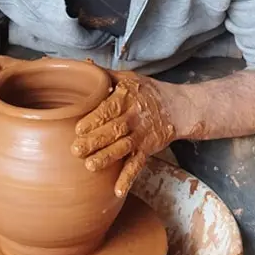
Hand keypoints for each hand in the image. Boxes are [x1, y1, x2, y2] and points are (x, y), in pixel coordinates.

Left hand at [72, 72, 176, 197]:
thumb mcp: (128, 78)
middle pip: (113, 130)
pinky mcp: (147, 150)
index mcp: (127, 98)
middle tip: (76, 150)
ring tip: (90, 166)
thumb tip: (81, 63)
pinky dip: (128, 179)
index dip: (94, 119)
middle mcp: (134, 117)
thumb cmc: (146, 91)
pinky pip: (137, 166)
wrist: (178, 108)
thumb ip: (104, 74)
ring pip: (123, 148)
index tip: (78, 128)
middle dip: (95, 141)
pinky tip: (117, 191)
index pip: (109, 109)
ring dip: (107, 158)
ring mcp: (141, 136)